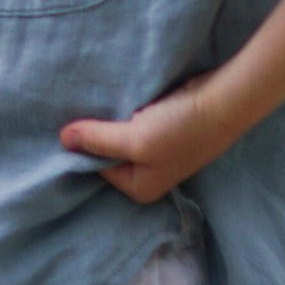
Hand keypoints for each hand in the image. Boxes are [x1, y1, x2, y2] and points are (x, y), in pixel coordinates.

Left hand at [59, 71, 235, 203]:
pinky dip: (124, 111)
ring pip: (119, 136)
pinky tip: (116, 96)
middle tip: (74, 109)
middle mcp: (146, 174)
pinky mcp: (162, 129)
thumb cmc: (178, 128)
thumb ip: (97, 140)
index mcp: (138, 188)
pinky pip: (132, 123)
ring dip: (110, 119)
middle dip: (96, 133)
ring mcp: (155, 152)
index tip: (68, 122)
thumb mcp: (133, 139)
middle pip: (107, 152)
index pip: (96, 167)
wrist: (222, 102)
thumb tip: (62, 139)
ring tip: (91, 100)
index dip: (83, 145)